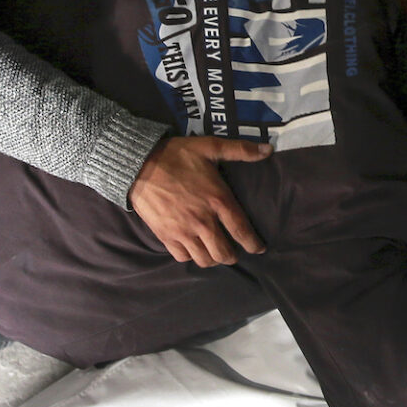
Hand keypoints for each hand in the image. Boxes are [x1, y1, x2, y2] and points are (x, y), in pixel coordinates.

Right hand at [130, 135, 272, 266]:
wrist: (138, 164)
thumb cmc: (176, 155)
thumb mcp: (210, 146)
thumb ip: (241, 150)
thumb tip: (268, 150)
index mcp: (218, 200)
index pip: (241, 231)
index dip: (253, 244)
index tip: (259, 249)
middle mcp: (202, 221)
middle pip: (223, 253)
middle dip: (232, 256)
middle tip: (234, 252)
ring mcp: (182, 231)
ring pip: (204, 259)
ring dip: (213, 259)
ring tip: (215, 252)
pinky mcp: (165, 235)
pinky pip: (182, 257)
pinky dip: (191, 256)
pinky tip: (194, 249)